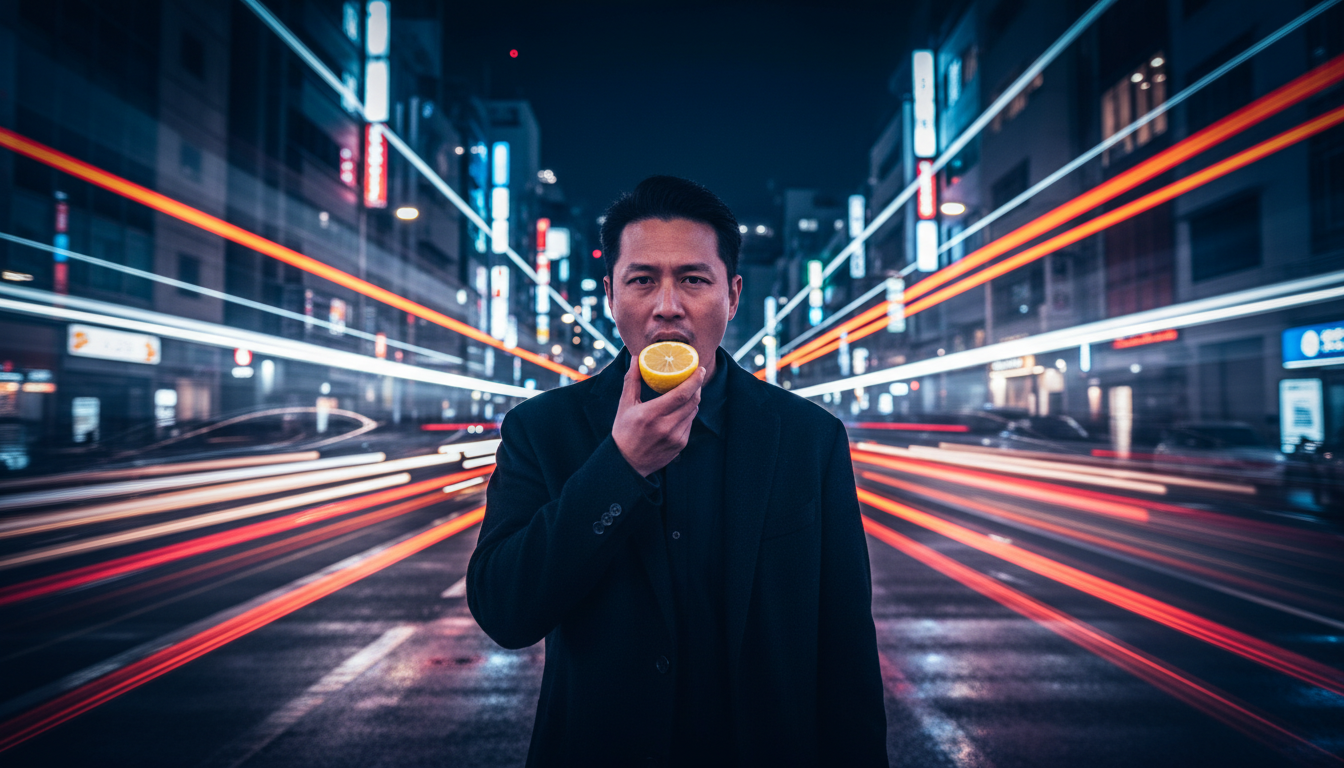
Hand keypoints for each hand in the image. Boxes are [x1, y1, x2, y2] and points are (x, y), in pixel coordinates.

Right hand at [611, 356, 705, 476]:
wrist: (627, 463)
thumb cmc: (624, 431)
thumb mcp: (625, 405)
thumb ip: (632, 380)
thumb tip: (636, 358)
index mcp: (651, 414)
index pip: (681, 394)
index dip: (694, 380)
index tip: (700, 369)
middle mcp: (666, 427)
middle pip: (692, 401)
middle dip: (697, 386)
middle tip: (697, 375)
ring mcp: (676, 437)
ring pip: (693, 411)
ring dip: (693, 399)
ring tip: (688, 390)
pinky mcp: (681, 445)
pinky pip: (690, 423)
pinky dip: (688, 413)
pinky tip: (680, 409)